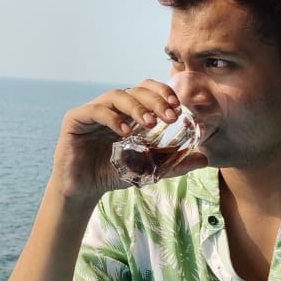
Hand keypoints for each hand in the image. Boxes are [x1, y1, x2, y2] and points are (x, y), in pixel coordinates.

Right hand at [50, 80, 206, 202]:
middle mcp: (111, 107)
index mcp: (128, 113)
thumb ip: (173, 163)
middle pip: (135, 90)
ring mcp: (92, 111)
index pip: (147, 91)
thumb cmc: (113, 174)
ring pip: (116, 96)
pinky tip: (125, 132)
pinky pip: (96, 110)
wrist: (83, 190)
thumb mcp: (148, 169)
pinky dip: (112, 118)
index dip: (162, 93)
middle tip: (170, 115)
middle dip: (155, 101)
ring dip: (136, 107)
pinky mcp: (75, 119)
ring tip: (149, 124)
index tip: (178, 108)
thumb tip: (205, 158)